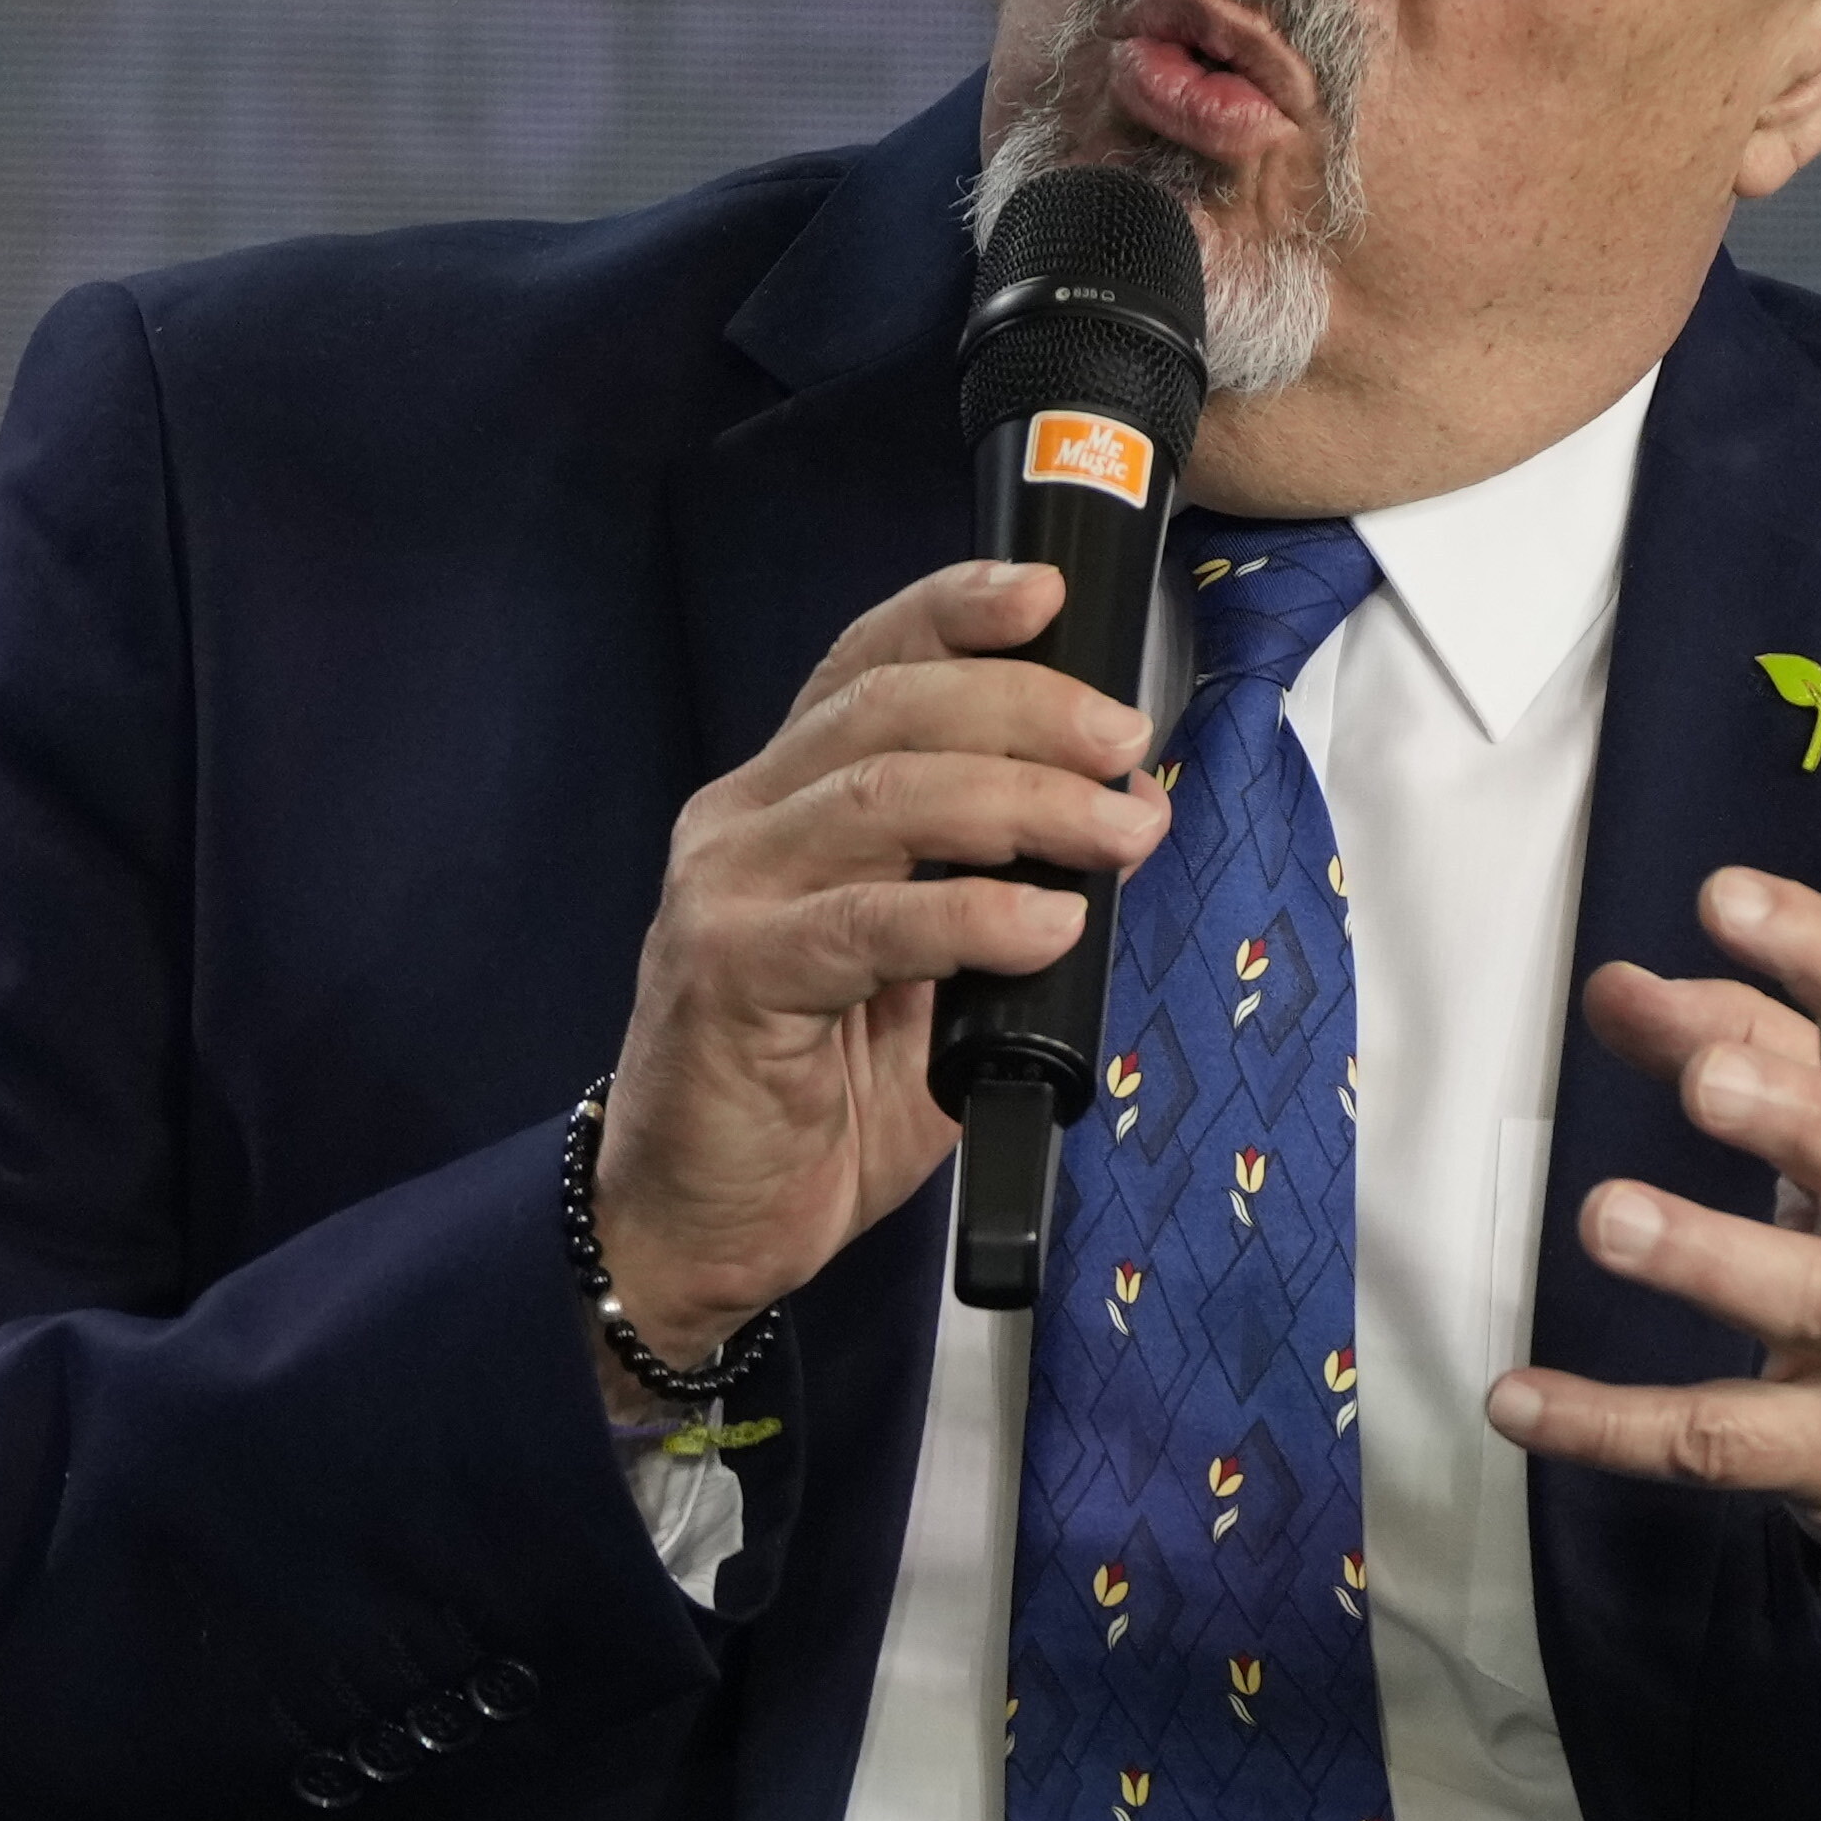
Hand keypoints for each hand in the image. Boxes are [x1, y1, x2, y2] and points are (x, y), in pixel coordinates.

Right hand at [588, 553, 1171, 1353]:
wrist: (697, 1225)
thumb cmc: (810, 1100)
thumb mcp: (918, 975)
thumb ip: (988, 891)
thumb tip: (1115, 823)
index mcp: (782, 803)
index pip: (865, 665)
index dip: (953, 612)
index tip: (1047, 595)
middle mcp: (741, 825)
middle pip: (887, 711)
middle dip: (1025, 709)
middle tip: (1124, 748)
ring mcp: (724, 896)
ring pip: (882, 795)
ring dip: (1023, 801)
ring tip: (1118, 832)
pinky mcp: (729, 979)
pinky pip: (865, 922)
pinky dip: (971, 913)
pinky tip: (1047, 924)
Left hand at [1494, 866, 1820, 1644]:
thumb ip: (1748, 1050)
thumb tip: (1619, 986)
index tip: (1725, 896)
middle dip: (1799, 1115)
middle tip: (1702, 1080)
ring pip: (1813, 1300)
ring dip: (1708, 1256)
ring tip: (1605, 1216)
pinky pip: (1725, 1440)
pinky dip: (1613, 1426)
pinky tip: (1515, 1400)